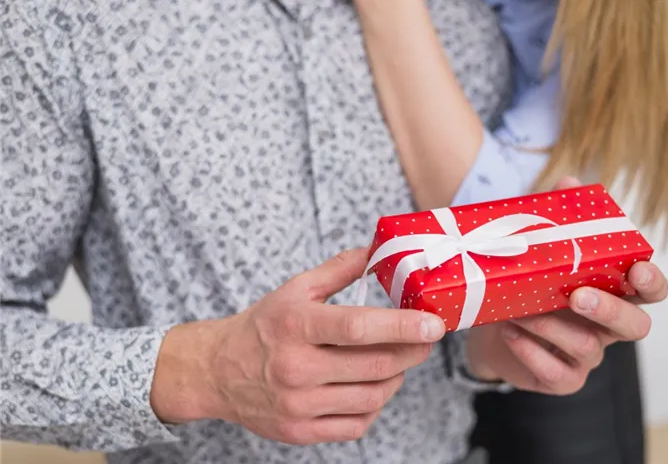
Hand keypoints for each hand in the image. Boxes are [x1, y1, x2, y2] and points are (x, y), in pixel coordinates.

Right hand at [150, 248, 444, 444]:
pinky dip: (374, 405)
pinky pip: (356, 425)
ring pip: (372, 397)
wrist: (219, 370)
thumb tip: (377, 251)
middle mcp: (295, 367)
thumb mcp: (295, 289)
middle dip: (411, 352)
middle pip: (374, 366)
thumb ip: (339, 270)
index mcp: (295, 326)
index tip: (434, 324)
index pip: (358, 328)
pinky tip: (371, 386)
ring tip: (395, 361)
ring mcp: (297, 404)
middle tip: (424, 339)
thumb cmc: (264, 326)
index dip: (402, 326)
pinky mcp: (299, 431)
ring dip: (395, 378)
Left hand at [465, 177, 667, 394]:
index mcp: (609, 294)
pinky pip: (558, 373)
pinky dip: (534, 353)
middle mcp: (605, 327)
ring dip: (551, 326)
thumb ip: (557, 220)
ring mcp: (585, 357)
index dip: (651, 283)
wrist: (487, 332)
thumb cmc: (522, 289)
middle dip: (609, 310)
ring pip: (588, 347)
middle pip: (634, 326)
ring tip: (519, 311)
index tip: (638, 269)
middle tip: (577, 296)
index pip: (649, 292)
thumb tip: (570, 181)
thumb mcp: (535, 254)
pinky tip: (512, 334)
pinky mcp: (561, 378)